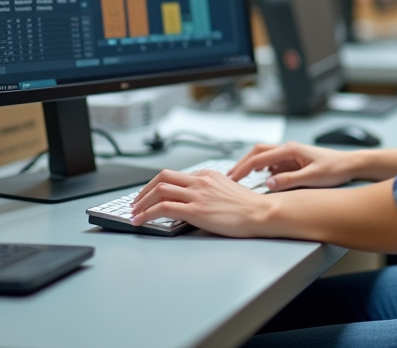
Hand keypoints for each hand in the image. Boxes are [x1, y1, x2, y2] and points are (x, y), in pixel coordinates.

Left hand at [129, 169, 268, 236]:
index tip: (149, 195)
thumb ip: (210, 191)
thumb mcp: (227, 190)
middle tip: (136, 202)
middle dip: (144, 190)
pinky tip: (141, 221)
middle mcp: (200, 181)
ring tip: (134, 213)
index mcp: (208, 175)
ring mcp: (197, 194)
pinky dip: (147, 213)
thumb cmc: (249, 207)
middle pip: (162, 177)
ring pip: (159, 190)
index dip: (157, 186)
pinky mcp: (196, 210)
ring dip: (141, 202)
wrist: (262, 213)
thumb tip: (196, 201)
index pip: (175, 175)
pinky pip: (164, 208)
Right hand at [227, 142, 359, 190]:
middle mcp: (289, 149)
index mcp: (290, 149)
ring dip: (252, 166)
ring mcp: (291, 154)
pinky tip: (263, 180)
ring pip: (265, 156)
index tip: (232, 178)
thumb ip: (289, 180)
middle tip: (231, 177)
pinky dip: (264, 170)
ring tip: (242, 179)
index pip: (259, 157)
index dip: (243, 168)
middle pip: (258, 152)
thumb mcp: (312, 177)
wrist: (350, 165)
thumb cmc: (335, 168)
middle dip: (243, 164)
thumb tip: (268, 184)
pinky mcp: (294, 161)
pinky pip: (274, 163)